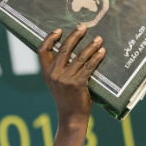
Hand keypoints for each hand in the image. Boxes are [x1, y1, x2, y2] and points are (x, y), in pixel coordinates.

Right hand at [37, 25, 104, 145]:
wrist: (71, 118)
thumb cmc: (67, 99)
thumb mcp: (57, 83)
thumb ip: (60, 69)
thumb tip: (72, 49)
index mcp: (46, 73)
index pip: (42, 51)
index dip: (50, 38)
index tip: (59, 30)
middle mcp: (54, 75)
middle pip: (64, 49)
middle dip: (75, 36)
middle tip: (83, 27)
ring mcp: (65, 79)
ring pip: (79, 57)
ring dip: (90, 46)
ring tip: (99, 39)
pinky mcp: (78, 84)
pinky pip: (89, 67)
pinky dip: (96, 58)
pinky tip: (102, 52)